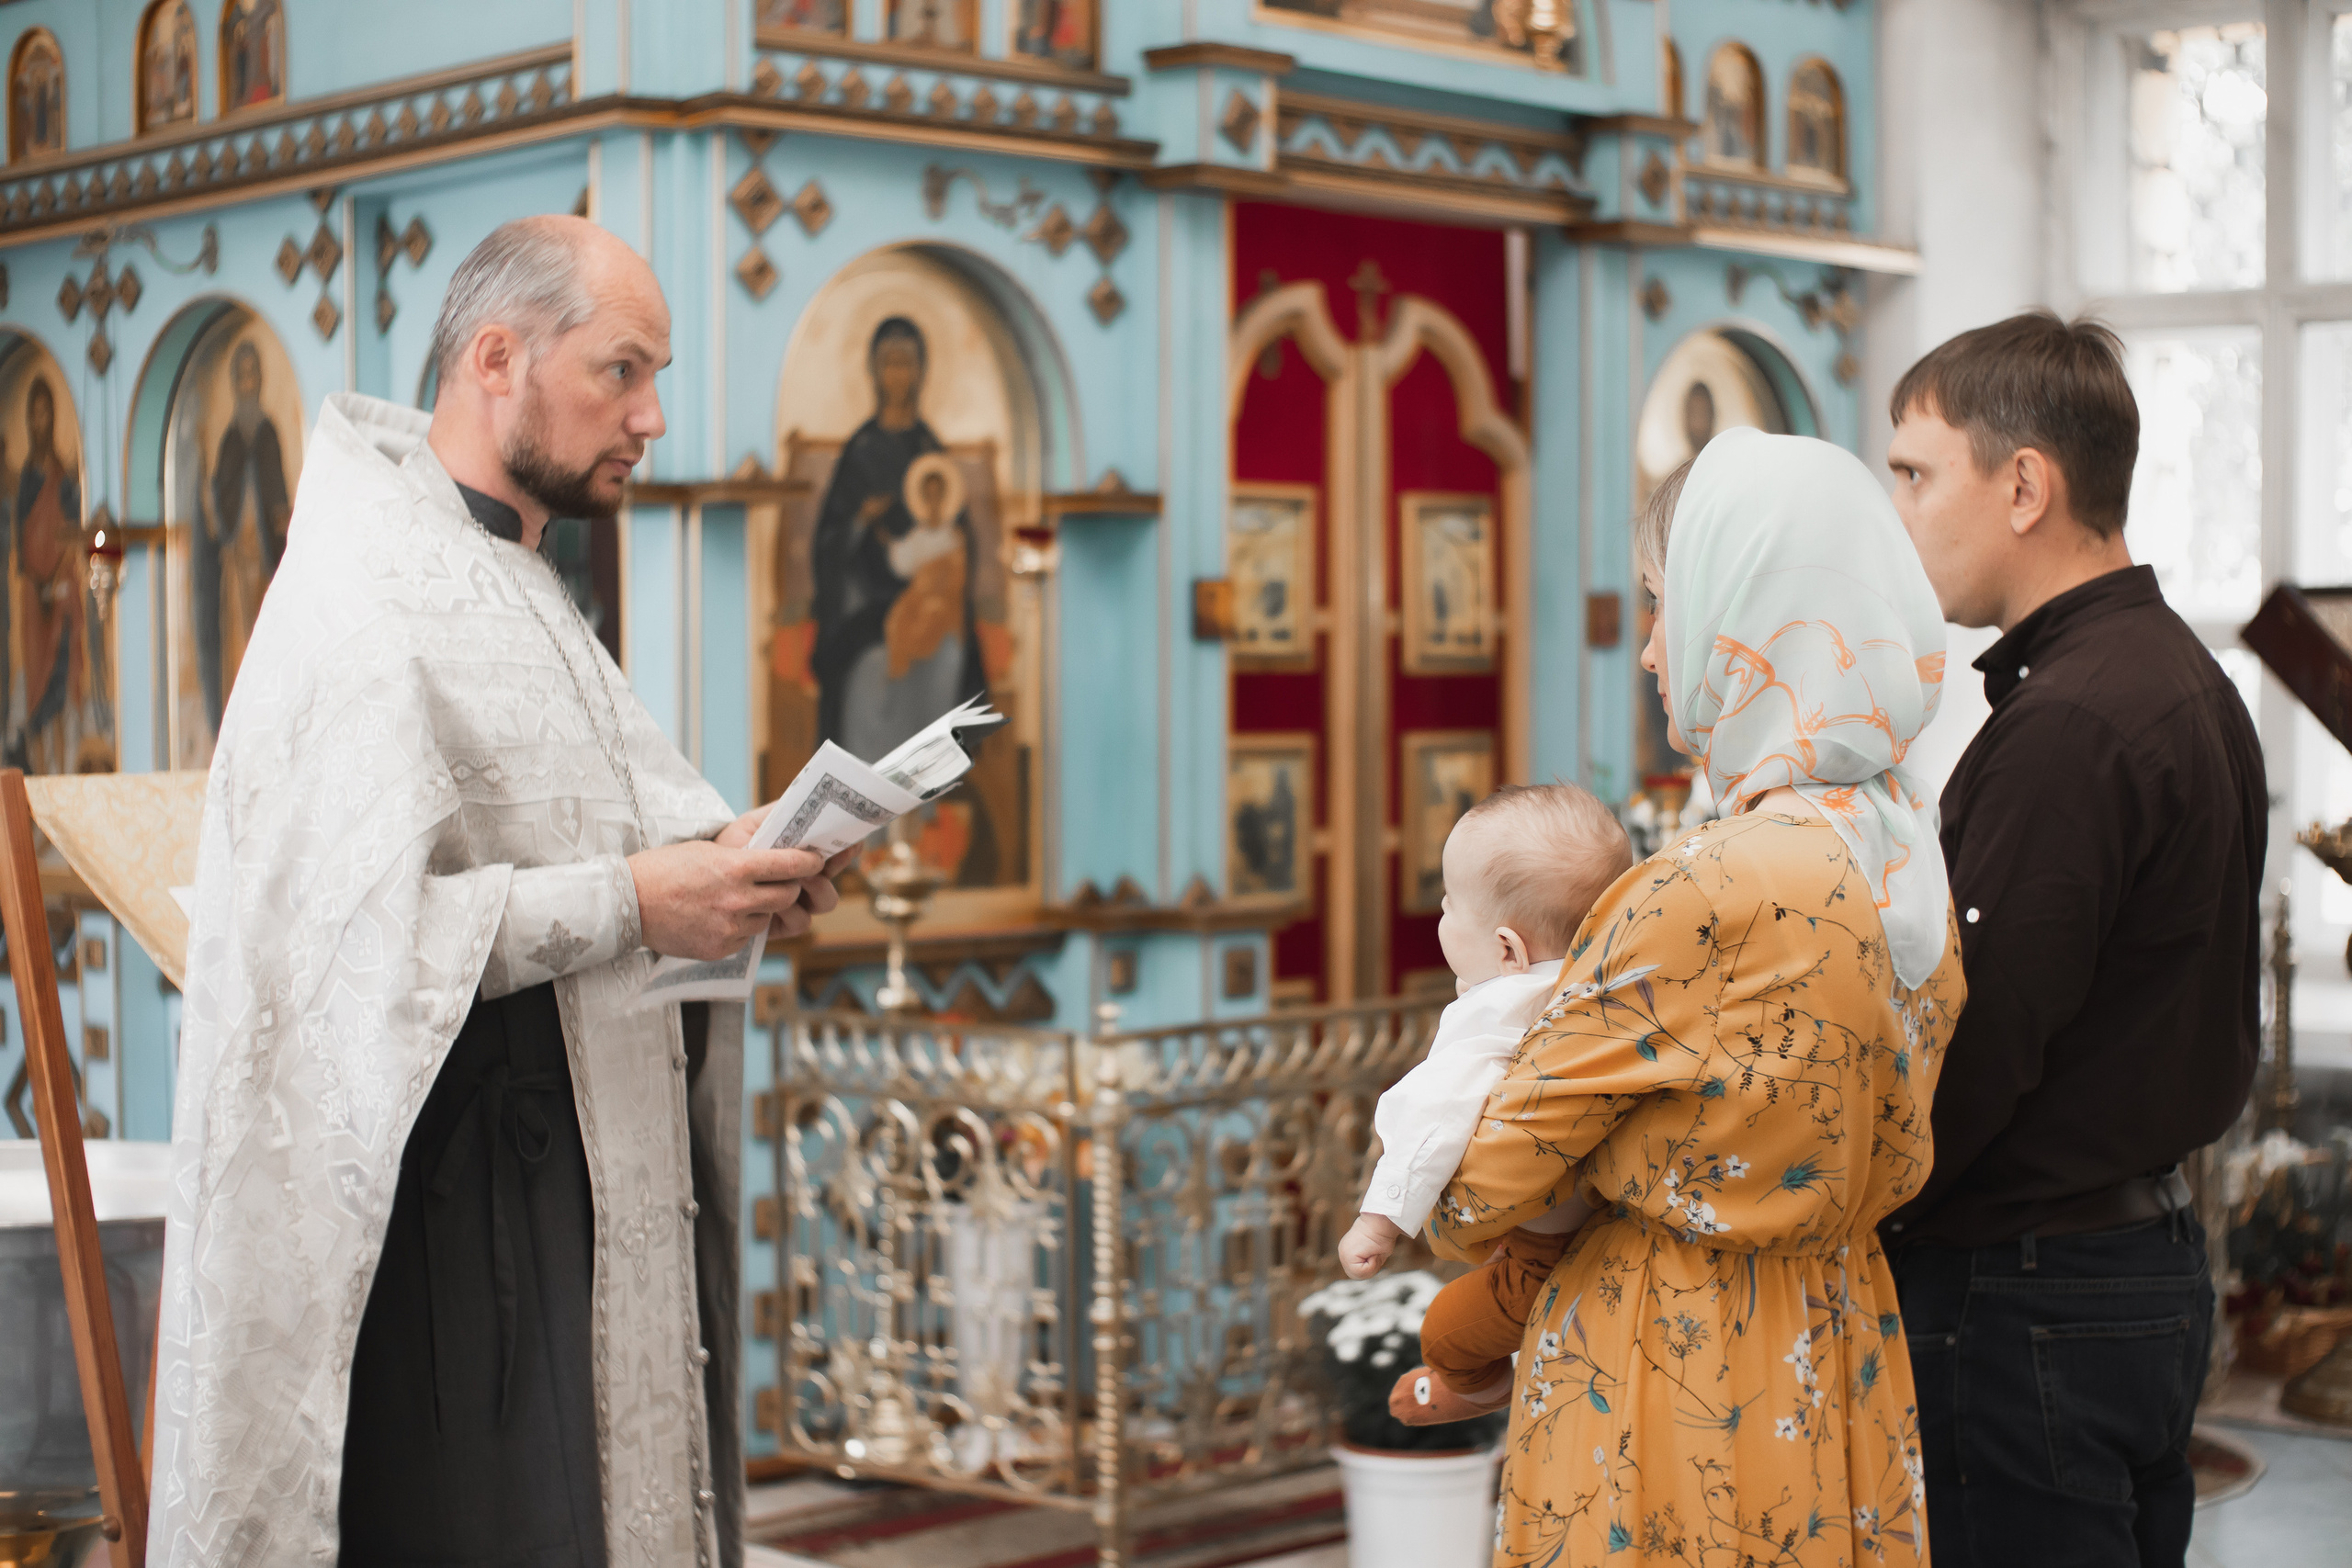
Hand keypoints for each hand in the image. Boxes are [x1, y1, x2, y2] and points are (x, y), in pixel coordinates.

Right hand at [629, 839, 843, 961]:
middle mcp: (738, 899)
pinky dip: (739, 929)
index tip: (816, 860)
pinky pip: (745, 938)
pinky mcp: (721, 948)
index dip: (808, 862)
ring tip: (734, 900)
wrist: (627, 903)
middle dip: (788, 888)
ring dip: (760, 911)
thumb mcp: (707, 851)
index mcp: (736, 867)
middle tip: (779, 882)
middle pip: (788, 896)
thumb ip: (743, 859)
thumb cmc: (664, 869)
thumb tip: (774, 860)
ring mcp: (730, 927)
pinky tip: (716, 918)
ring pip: (767, 919)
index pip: (791, 865)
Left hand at [1338, 1213, 1406, 1279]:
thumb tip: (1366, 1267)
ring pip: (1358, 1275)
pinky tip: (1371, 1252)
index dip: (1371, 1265)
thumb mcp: (1375, 1253)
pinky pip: (1360, 1272)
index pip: (1359, 1271)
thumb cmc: (1382, 1233)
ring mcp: (1343, 1254)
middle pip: (1357, 1275)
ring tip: (1373, 1251)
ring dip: (1370, 1266)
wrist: (1381, 1221)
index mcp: (1348, 1251)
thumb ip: (1368, 1262)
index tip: (1375, 1250)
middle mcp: (1343, 1252)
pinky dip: (1370, 1265)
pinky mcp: (1346, 1255)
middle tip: (1374, 1252)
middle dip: (1369, 1268)